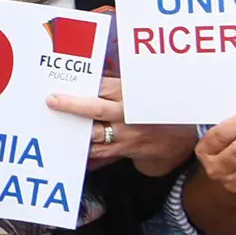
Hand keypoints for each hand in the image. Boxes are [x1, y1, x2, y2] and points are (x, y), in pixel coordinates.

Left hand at [46, 75, 194, 175]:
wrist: (182, 137)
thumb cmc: (157, 110)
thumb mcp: (141, 93)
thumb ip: (117, 88)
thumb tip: (90, 81)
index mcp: (131, 95)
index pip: (103, 87)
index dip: (83, 86)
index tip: (63, 83)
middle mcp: (128, 115)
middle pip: (95, 109)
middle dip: (72, 105)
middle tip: (52, 101)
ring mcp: (126, 135)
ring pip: (94, 135)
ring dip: (74, 132)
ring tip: (55, 128)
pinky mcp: (124, 150)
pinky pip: (100, 153)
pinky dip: (85, 153)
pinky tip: (69, 151)